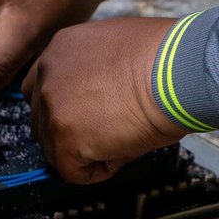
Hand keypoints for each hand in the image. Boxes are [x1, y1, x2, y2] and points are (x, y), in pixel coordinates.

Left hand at [21, 17, 186, 183]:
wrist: (178, 70)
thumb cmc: (167, 57)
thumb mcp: (118, 46)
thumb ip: (95, 69)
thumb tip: (100, 96)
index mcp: (60, 49)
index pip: (40, 88)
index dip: (64, 109)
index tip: (86, 117)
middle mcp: (48, 75)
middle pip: (41, 121)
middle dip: (70, 134)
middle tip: (106, 134)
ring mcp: (53, 107)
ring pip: (55, 149)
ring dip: (86, 152)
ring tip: (122, 137)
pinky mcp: (65, 138)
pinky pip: (73, 172)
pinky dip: (98, 170)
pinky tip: (123, 150)